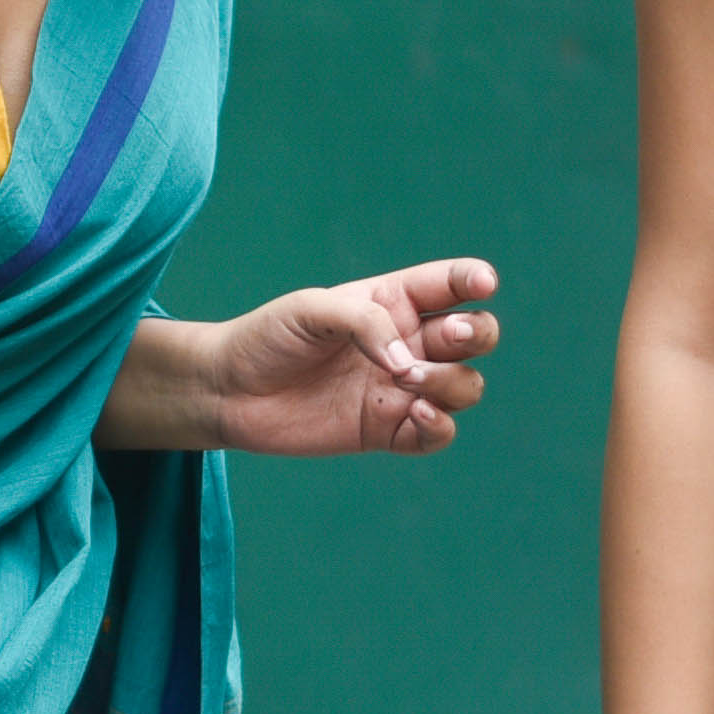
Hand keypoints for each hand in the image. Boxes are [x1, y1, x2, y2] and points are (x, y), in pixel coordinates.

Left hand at [199, 258, 499, 458]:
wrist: (230, 390)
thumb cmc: (270, 336)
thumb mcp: (313, 308)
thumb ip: (365, 323)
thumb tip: (407, 362)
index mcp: (394, 301)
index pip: (452, 285)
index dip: (476, 280)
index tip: (483, 283)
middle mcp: (407, 342)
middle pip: (476, 335)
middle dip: (476, 333)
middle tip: (447, 336)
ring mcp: (401, 389)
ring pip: (465, 386)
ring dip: (451, 381)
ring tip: (407, 378)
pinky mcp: (388, 430)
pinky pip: (439, 433)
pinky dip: (440, 425)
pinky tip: (414, 412)